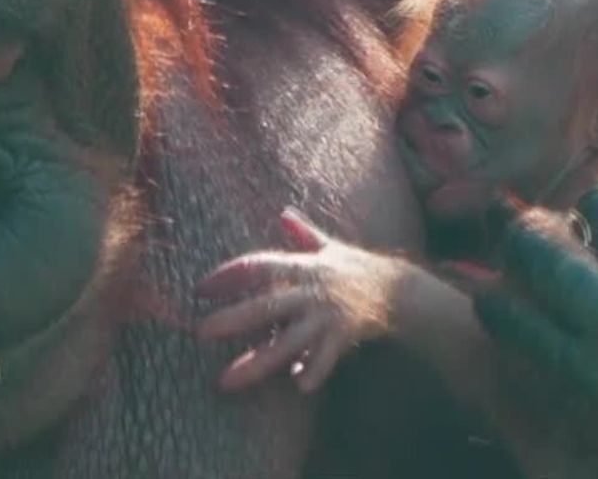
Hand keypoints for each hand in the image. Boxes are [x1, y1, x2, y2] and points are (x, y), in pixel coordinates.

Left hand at [195, 208, 409, 392]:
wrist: (398, 289)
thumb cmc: (356, 268)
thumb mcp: (330, 246)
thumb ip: (304, 233)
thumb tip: (284, 212)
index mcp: (301, 266)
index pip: (257, 266)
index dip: (228, 275)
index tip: (200, 289)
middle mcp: (309, 291)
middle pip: (265, 306)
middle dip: (232, 319)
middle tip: (200, 332)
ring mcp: (325, 315)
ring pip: (285, 342)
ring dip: (255, 362)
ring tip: (226, 380)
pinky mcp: (343, 336)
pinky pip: (324, 358)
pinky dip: (313, 371)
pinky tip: (298, 384)